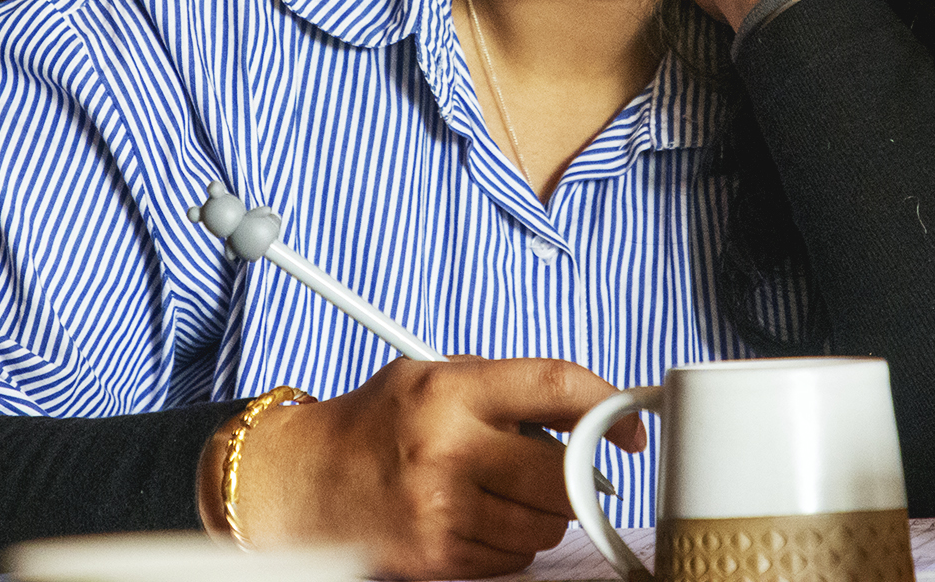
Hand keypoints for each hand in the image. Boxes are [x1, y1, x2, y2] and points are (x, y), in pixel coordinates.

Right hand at [213, 357, 645, 578]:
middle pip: (566, 474)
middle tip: (578, 470)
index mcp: (451, 390)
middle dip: (583, 475)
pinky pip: (516, 557)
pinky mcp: (437, 556)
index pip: (557, 387)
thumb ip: (506, 388)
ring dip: (549, 512)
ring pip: (548, 524)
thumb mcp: (433, 377)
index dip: (610, 407)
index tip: (631, 427)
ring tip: (511, 490)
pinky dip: (516, 542)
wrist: (303, 482)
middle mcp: (447, 449)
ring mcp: (442, 509)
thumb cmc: (377, 424)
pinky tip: (482, 517)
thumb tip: (593, 414)